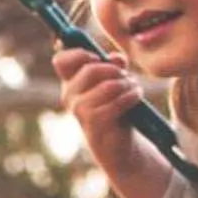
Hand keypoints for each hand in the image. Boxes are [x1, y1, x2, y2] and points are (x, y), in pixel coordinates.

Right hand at [53, 44, 147, 170]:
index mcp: (70, 82)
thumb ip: (115, 66)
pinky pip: (117, 101)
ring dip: (127, 84)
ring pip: (108, 86)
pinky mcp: (94, 122)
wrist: (116, 143)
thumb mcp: (115, 82)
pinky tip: (137, 96)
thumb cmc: (114, 109)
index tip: (97, 58)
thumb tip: (115, 57)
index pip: (60, 61)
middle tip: (126, 76)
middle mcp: (70, 95)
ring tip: (134, 88)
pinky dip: (131, 96)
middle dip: (114, 70)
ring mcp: (80, 110)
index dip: (78, 54)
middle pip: (90, 69)